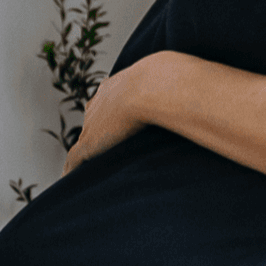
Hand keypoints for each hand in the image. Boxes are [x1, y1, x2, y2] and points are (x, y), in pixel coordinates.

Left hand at [62, 55, 171, 173]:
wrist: (152, 87)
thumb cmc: (167, 83)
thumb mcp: (169, 83)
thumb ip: (176, 91)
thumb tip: (196, 94)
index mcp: (112, 88)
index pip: (104, 104)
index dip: (108, 115)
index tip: (112, 124)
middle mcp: (97, 104)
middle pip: (92, 122)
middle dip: (95, 133)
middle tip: (101, 148)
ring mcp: (91, 124)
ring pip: (84, 141)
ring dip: (85, 154)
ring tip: (84, 167)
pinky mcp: (89, 143)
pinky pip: (75, 159)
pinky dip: (72, 170)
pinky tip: (70, 181)